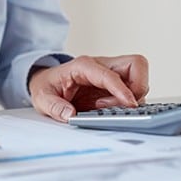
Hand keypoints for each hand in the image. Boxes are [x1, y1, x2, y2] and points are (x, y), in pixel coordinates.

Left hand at [28, 54, 148, 121]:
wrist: (44, 83)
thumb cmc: (46, 86)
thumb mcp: (42, 98)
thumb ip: (54, 106)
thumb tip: (71, 115)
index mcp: (82, 66)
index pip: (110, 74)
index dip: (122, 89)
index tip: (129, 104)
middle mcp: (100, 66)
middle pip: (135, 64)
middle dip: (138, 86)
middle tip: (125, 105)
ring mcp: (110, 75)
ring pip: (138, 77)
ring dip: (132, 97)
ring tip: (107, 109)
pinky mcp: (115, 85)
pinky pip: (134, 90)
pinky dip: (129, 102)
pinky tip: (109, 110)